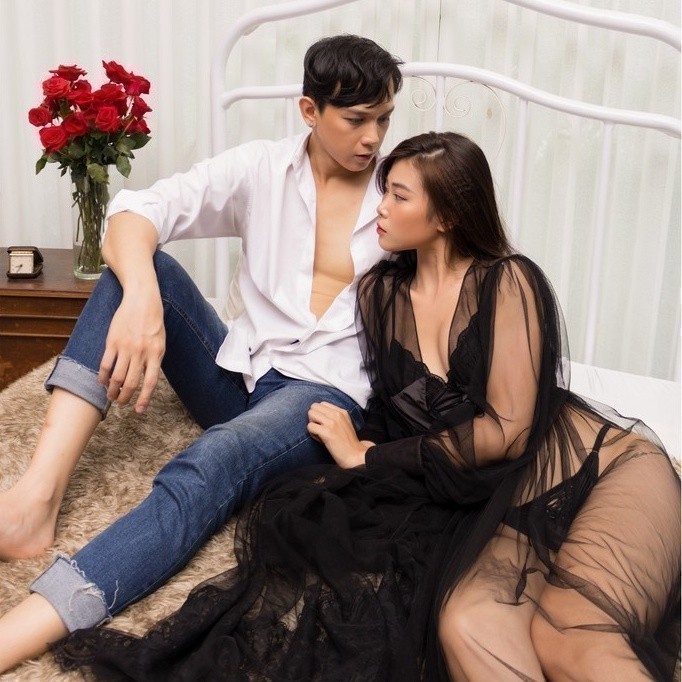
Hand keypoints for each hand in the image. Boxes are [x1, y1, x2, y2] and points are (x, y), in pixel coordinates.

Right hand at [98, 288, 164, 413]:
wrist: (142, 300)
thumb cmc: (153, 322)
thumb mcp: (160, 342)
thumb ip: (154, 360)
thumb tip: (147, 381)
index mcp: (156, 354)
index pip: (150, 382)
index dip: (144, 399)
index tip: (139, 410)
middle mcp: (141, 352)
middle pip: (131, 383)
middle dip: (124, 397)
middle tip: (120, 403)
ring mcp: (126, 347)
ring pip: (116, 377)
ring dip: (112, 390)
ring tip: (110, 396)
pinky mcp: (112, 341)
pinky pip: (105, 364)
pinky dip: (102, 376)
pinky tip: (102, 382)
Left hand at [307, 402, 370, 468]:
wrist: (355, 455)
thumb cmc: (348, 442)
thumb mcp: (345, 423)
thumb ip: (334, 416)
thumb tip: (318, 413)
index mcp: (341, 412)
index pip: (321, 404)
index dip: (319, 414)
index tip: (324, 424)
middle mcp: (337, 414)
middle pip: (314, 407)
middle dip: (313, 417)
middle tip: (319, 428)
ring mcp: (332, 423)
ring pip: (311, 414)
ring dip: (312, 425)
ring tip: (319, 433)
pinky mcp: (327, 433)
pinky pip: (310, 426)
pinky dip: (312, 434)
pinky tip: (320, 440)